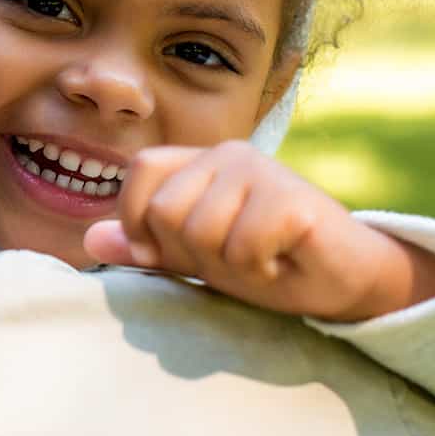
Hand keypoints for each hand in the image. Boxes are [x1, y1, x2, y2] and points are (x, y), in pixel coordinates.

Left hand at [83, 141, 434, 322]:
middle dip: (192, 253)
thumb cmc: (268, 266)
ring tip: (261, 259)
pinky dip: (259, 270)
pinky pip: (241, 247)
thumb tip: (89, 240)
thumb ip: (148, 248)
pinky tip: (283, 262)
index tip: (174, 253)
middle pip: (164, 210)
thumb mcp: (197, 260)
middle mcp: (228, 154)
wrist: (345, 281)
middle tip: (235, 257)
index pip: (140, 173)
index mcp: (200, 162)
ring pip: (199, 232)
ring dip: (228, 265)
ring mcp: (262, 170)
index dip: (141, 222)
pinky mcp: (291, 198)